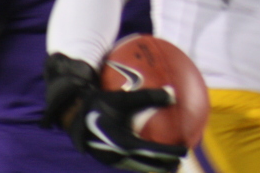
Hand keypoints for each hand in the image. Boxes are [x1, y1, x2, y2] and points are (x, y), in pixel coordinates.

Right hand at [43, 53, 186, 172]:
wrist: (74, 114)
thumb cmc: (99, 102)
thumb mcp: (123, 98)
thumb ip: (147, 96)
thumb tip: (173, 93)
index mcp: (123, 142)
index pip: (152, 151)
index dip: (169, 153)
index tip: (185, 151)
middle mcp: (117, 155)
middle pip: (147, 164)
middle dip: (165, 165)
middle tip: (181, 163)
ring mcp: (111, 159)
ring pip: (137, 166)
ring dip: (153, 166)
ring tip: (168, 165)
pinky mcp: (106, 158)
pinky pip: (128, 162)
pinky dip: (141, 161)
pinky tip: (148, 156)